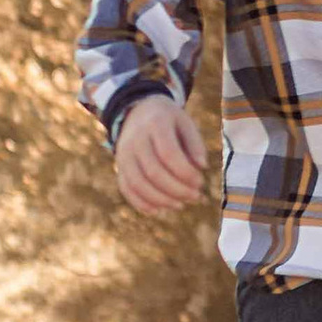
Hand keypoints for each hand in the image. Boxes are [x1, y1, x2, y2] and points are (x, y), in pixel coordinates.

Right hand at [114, 92, 206, 213]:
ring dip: (161, 200)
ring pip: (138, 183)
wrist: (138, 111)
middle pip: (153, 172)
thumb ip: (195, 144)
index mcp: (155, 124)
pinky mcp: (119, 166)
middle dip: (176, 190)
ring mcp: (123, 154)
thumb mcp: (186, 123)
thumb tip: (201, 167)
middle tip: (196, 196)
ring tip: (180, 205)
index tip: (200, 182)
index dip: (185, 172)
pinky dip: (141, 203)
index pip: (168, 153)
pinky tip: (158, 210)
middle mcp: (135, 139)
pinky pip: (126, 188)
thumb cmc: (169, 121)